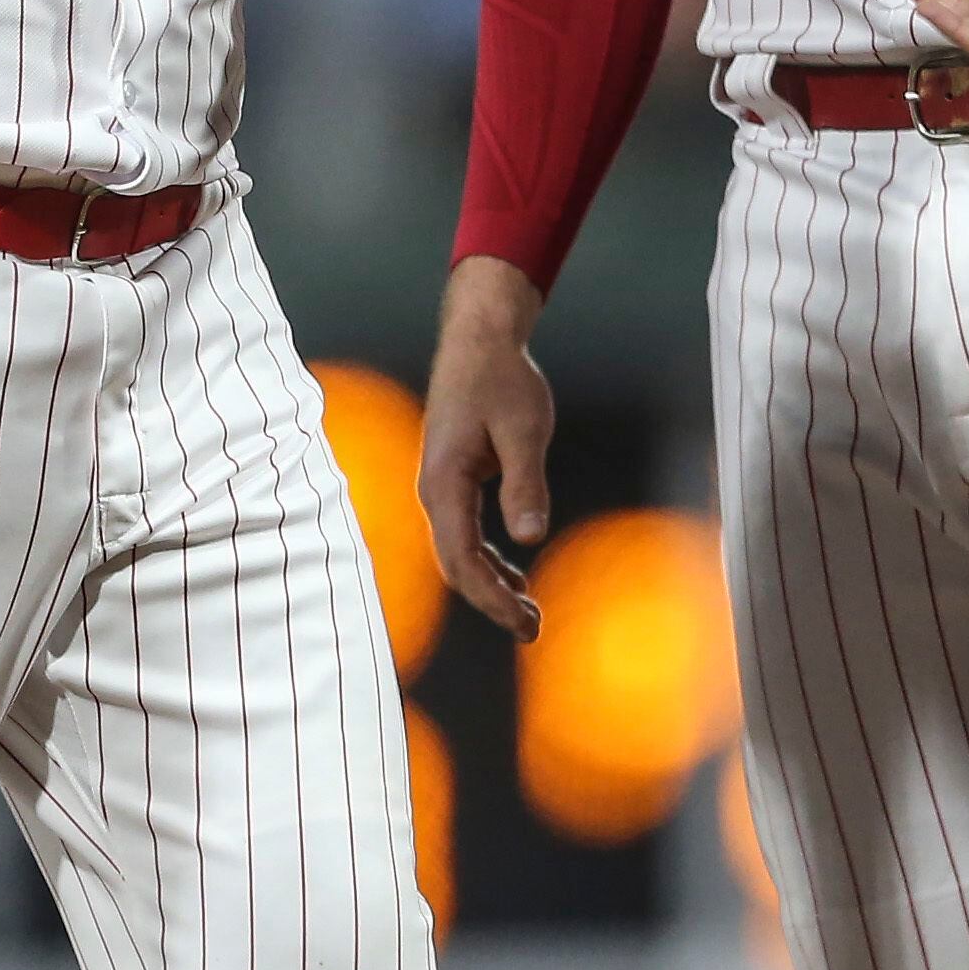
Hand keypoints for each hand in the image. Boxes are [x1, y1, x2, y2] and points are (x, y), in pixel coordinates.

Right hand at [421, 258, 555, 641]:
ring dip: (492, 584)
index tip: (525, 622)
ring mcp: (441, 486)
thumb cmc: (502, 380)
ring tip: (530, 613)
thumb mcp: (524, 430)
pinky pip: (465, 533)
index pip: (462, 560)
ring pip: (459, 552)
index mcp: (444, 483)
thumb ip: (524, 484)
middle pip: (456, 565)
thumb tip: (530, 538)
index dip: (492, 598)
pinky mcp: (454, 479)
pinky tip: (516, 575)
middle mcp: (434, 491)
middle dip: (492, 601)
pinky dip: (490, 559)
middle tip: (534, 629)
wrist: (479, 340)